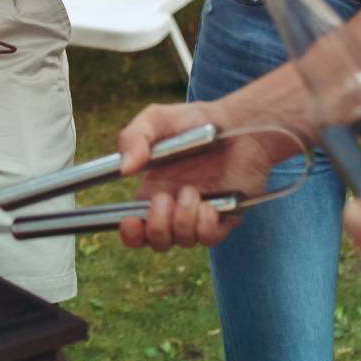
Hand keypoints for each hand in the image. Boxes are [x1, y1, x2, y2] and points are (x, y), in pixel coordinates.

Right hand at [115, 100, 274, 251]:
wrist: (236, 124)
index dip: (130, 233)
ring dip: (183, 219)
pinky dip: (205, 225)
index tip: (130, 221)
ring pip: (182, 240)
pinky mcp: (224, 217)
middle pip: (157, 241)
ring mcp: (199, 214)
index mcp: (152, 189)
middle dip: (157, 227)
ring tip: (192, 190)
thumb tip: (124, 168)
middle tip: (165, 199)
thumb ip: (133, 137)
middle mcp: (174, 207)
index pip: (135, 226)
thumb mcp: (156, 119)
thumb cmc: (193, 121)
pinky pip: (209, 238)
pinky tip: (208, 204)